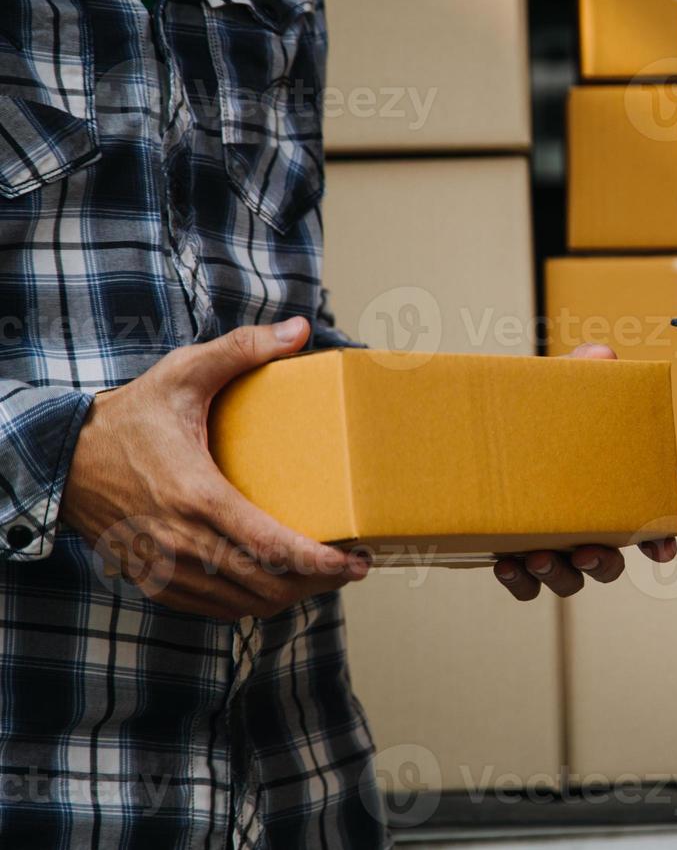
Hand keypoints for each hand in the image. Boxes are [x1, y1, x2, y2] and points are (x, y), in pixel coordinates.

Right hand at [61, 318, 370, 620]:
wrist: (62, 458)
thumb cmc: (131, 415)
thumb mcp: (183, 372)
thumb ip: (242, 349)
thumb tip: (299, 330)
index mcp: (195, 494)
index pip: (269, 546)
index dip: (317, 562)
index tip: (353, 561)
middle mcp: (180, 540)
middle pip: (266, 584)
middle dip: (317, 582)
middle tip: (351, 566)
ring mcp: (166, 567)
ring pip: (244, 602)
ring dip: (289, 596)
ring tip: (322, 576)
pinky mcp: (155, 580)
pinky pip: (215, 607)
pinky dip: (252, 601)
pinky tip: (276, 583)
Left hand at [492, 343, 676, 600]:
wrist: (474, 433)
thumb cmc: (528, 414)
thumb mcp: (554, 390)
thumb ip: (580, 372)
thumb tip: (601, 356)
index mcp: (604, 490)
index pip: (644, 521)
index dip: (658, 540)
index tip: (661, 550)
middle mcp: (582, 523)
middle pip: (608, 562)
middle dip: (602, 564)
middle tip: (586, 552)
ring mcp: (549, 543)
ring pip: (569, 579)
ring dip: (559, 576)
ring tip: (536, 557)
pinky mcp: (513, 555)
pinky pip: (525, 586)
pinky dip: (520, 582)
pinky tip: (505, 563)